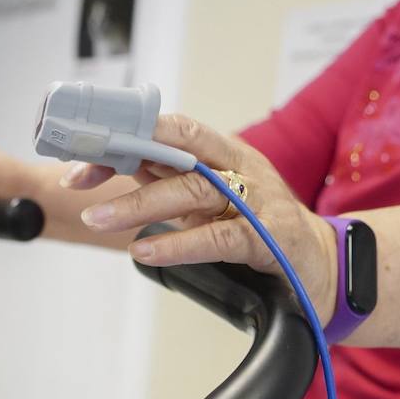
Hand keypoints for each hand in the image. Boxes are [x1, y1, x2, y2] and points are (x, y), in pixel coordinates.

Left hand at [66, 114, 337, 318]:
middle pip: (175, 154)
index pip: (168, 132)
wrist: (321, 266)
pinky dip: (177, 244)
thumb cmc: (259, 229)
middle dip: (122, 161)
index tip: (79, 154)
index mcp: (222, 153)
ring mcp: (256, 200)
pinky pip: (216, 238)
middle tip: (77, 181)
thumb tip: (109, 165)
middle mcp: (239, 167)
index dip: (122, 137)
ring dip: (139, 206)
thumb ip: (167, 182)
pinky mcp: (268, 238)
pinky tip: (144, 252)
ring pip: (191, 192)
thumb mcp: (208, 200)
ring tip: (98, 220)